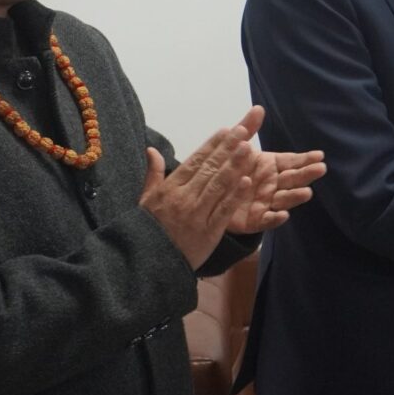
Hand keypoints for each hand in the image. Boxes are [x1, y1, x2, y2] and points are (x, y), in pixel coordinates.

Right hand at [141, 110, 262, 267]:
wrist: (146, 264)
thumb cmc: (148, 231)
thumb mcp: (145, 200)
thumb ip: (153, 174)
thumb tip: (152, 149)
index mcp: (169, 189)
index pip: (194, 161)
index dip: (212, 145)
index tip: (226, 130)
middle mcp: (183, 198)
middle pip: (209, 169)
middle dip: (227, 148)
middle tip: (243, 130)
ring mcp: (197, 215)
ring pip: (218, 186)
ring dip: (234, 165)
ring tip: (248, 148)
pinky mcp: (208, 232)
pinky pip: (223, 211)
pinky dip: (235, 196)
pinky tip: (246, 181)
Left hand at [222, 108, 327, 234]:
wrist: (208, 198)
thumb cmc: (227, 170)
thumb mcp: (235, 148)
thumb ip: (248, 128)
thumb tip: (258, 107)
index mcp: (269, 166)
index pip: (291, 161)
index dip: (305, 158)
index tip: (319, 155)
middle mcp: (271, 184)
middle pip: (292, 179)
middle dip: (306, 174)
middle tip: (320, 169)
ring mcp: (265, 202)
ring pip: (283, 199)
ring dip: (295, 196)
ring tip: (307, 192)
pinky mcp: (254, 220)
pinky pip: (266, 220)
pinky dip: (275, 218)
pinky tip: (284, 215)